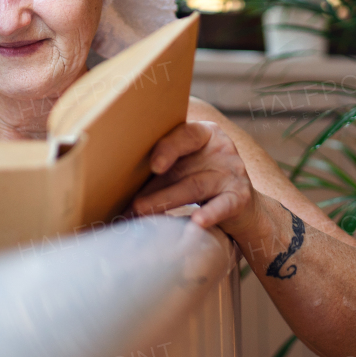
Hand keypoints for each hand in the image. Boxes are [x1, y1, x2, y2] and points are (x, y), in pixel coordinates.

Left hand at [129, 121, 259, 234]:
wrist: (241, 206)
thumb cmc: (201, 180)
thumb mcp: (184, 167)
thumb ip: (161, 169)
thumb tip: (114, 187)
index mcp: (205, 134)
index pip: (185, 135)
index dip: (168, 148)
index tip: (153, 166)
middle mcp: (221, 149)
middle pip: (184, 168)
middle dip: (156, 187)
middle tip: (133, 203)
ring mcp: (232, 172)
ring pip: (196, 186)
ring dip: (167, 200)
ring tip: (144, 211)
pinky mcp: (239, 197)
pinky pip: (223, 205)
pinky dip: (211, 214)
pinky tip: (198, 222)